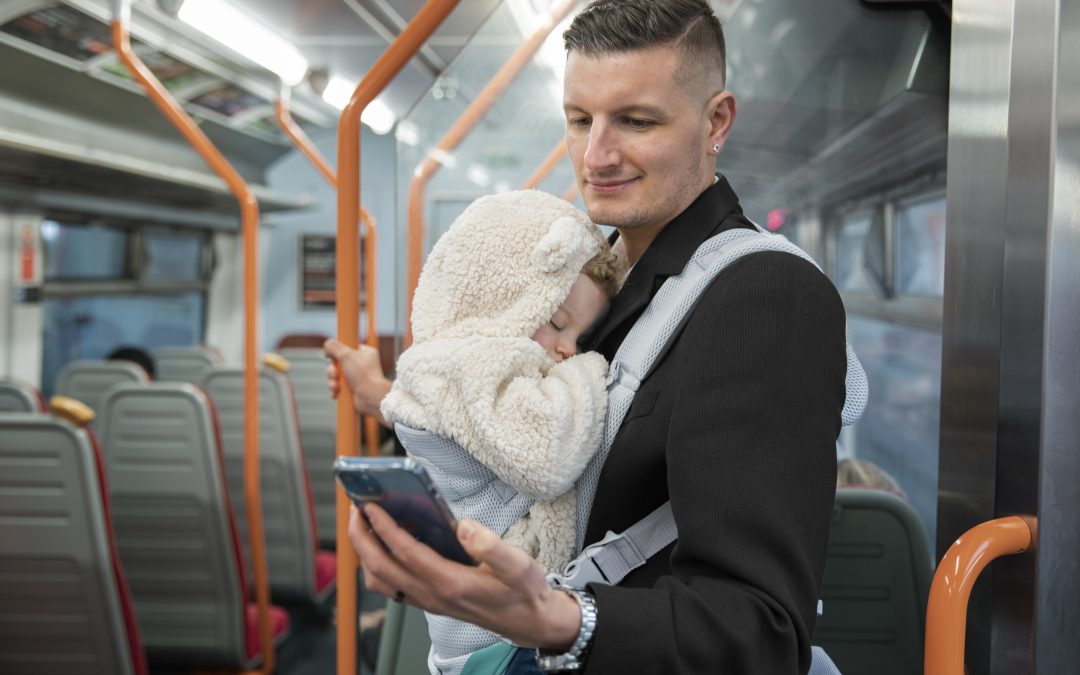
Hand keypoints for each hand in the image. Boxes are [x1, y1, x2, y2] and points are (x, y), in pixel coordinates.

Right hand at [324, 338, 392, 426]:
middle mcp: (362, 365)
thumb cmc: (363, 375)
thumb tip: (327, 344)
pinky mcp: (353, 389)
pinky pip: (338, 388)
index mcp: (365, 353)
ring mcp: (357, 378)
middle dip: (332, 370)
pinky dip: (335, 390)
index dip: (336, 351)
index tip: (329, 354)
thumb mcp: (347, 355)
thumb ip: (335, 347)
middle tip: (335, 374)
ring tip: (336, 386)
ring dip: (332, 381)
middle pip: (338, 363)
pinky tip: (336, 393)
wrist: (370, 397)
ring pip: (336, 376)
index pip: (347, 348)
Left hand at [350, 503, 580, 649]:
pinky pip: (392, 585)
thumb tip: (463, 526)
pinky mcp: (430, 600)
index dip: (384, 527)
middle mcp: (433, 595)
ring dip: (366, 552)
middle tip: (356, 507)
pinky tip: (387, 542)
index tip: (370, 504)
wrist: (530, 622)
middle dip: (362, 537)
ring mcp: (428, 600)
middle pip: (381, 567)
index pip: (406, 553)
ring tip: (365, 522)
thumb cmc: (524, 593)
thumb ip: (492, 547)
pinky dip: (379, 563)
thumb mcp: (519, 567)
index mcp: (451, 583)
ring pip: (381, 580)